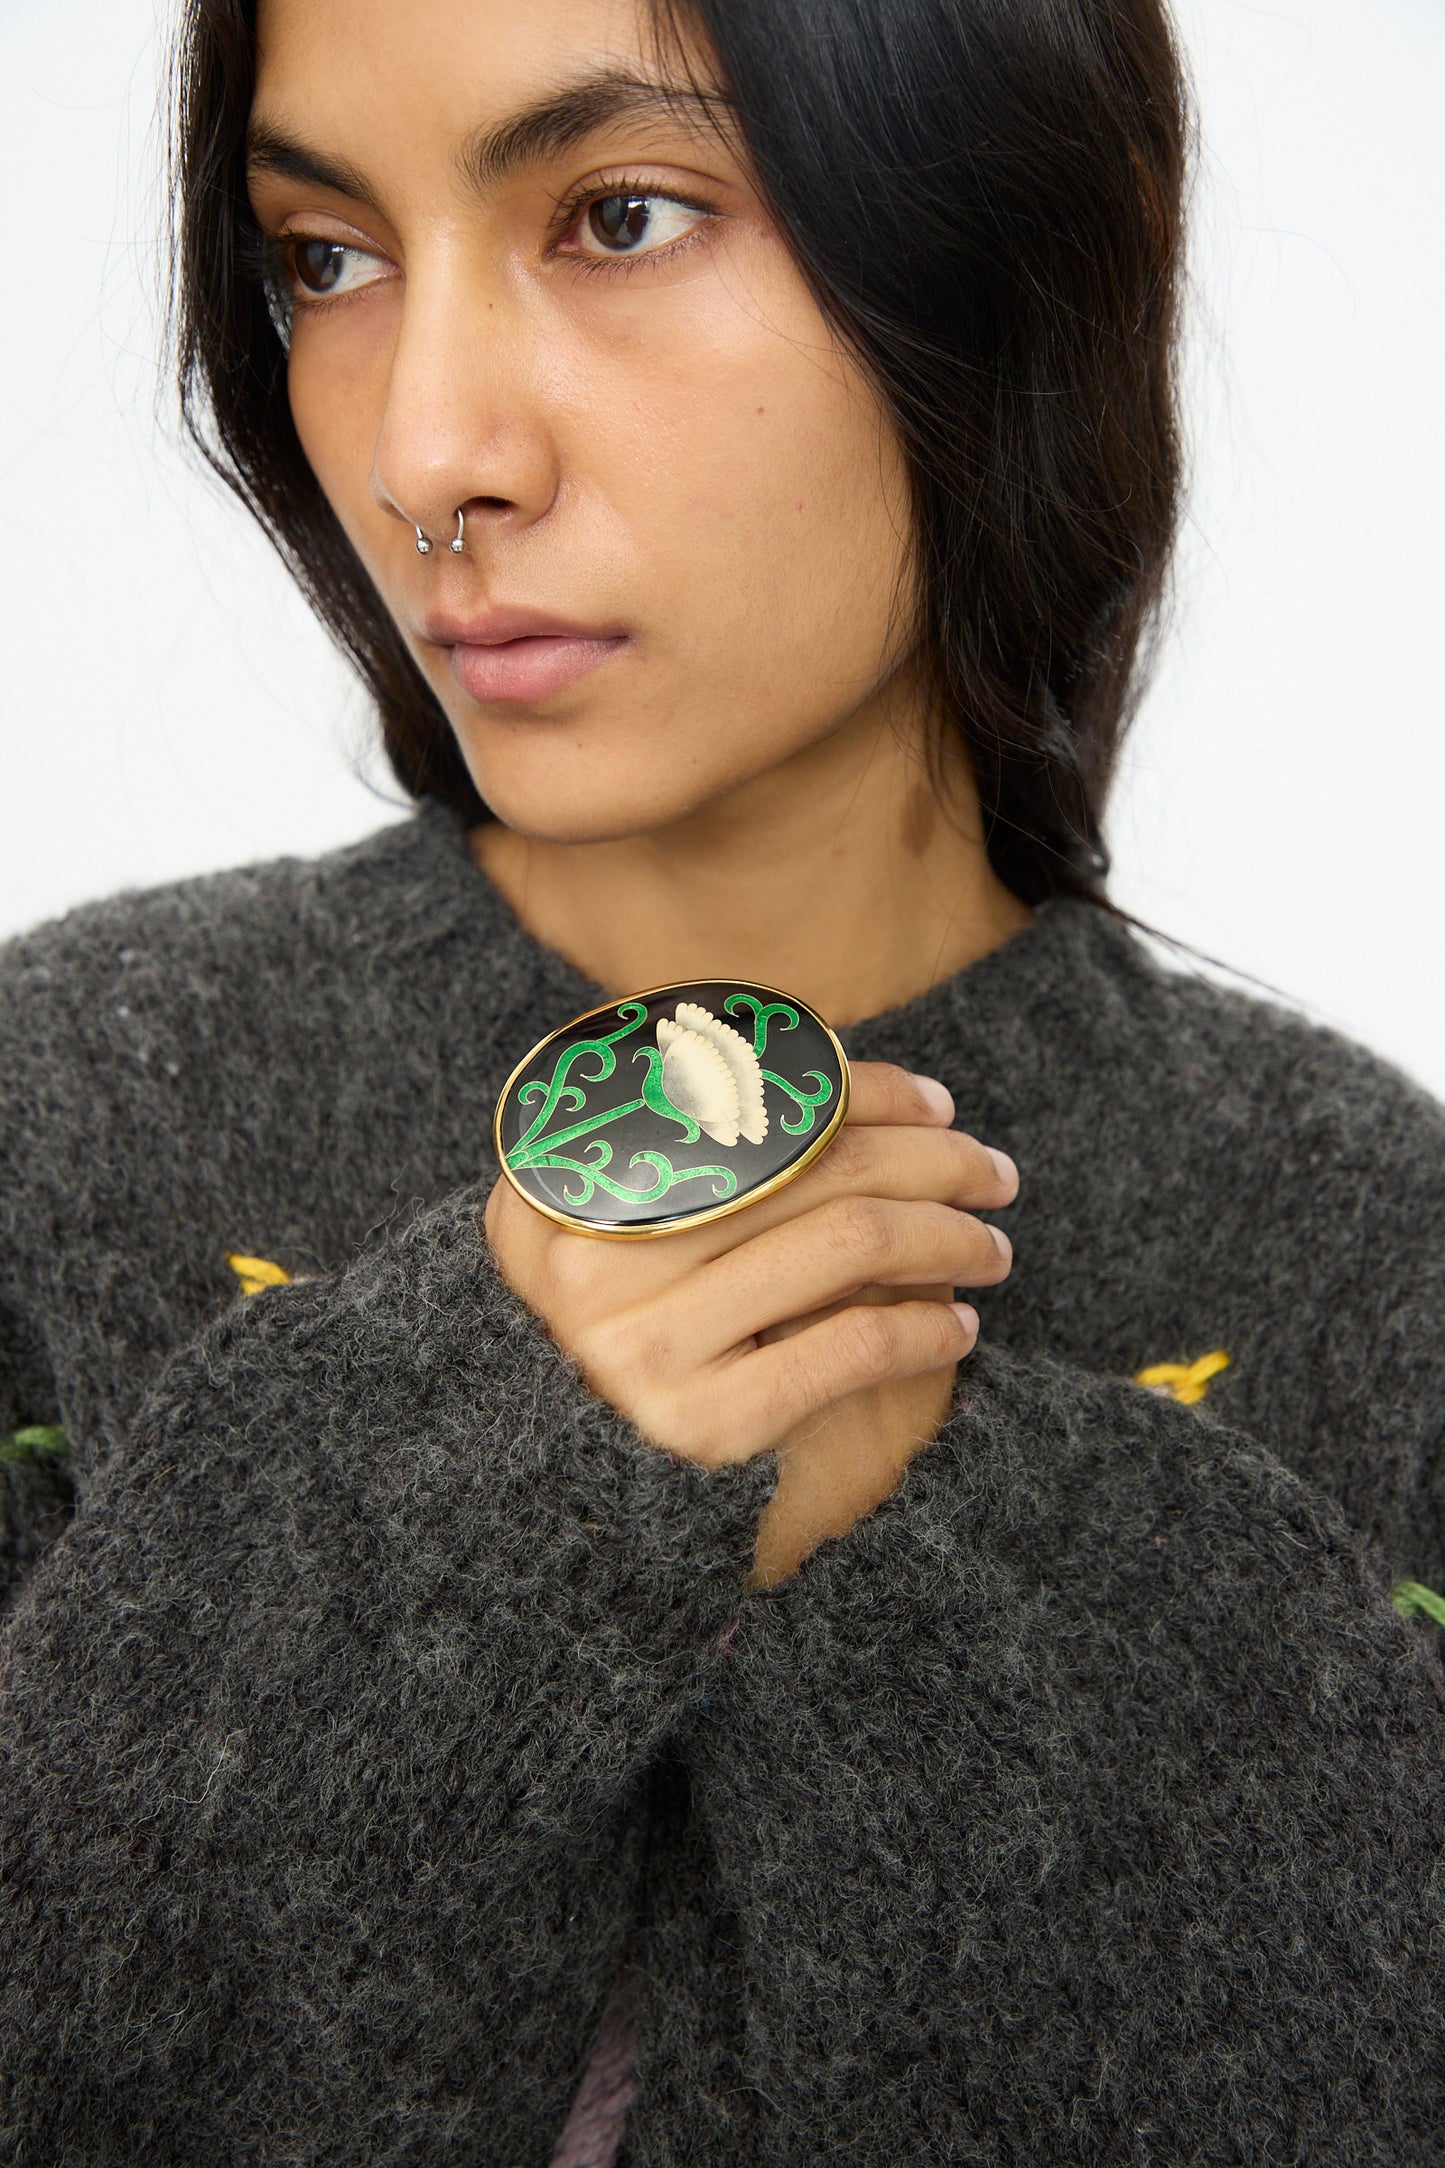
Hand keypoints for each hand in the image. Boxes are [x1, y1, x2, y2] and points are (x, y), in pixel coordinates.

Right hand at [483, 1062, 1016, 1579]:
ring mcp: (645, 1345)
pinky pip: (854, 1344)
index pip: (753, 1102)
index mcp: (573, 1174)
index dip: (864, 1089)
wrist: (562, 1483)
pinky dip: (926, 1327)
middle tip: (992, 1171)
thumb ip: (693, 1144)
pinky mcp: (702, 1423)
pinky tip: (958, 1324)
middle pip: (817, 1166)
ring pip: (852, 1242)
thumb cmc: (621, 1320)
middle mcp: (595, 1257)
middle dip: (933, 1158)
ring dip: (948, 1236)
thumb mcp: (615, 1216)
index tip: (937, 1103)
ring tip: (990, 1245)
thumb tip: (855, 1085)